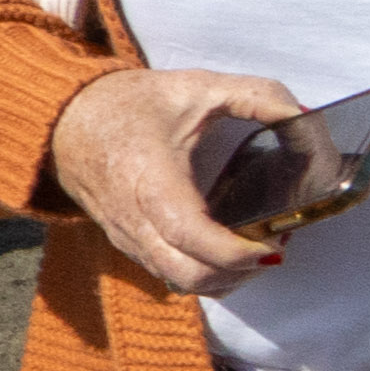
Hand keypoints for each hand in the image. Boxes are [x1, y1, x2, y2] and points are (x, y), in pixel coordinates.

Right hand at [46, 60, 319, 297]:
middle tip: (272, 243)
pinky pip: (171, 276)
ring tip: (254, 246)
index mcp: (149, 178)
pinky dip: (206, 273)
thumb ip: (258, 95)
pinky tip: (227, 245)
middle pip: (190, 276)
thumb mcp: (197, 86)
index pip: (191, 236)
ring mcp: (128, 238)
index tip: (275, 241)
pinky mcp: (128, 246)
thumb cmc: (129, 104)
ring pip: (182, 284)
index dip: (238, 252)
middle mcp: (134, 219)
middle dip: (240, 273)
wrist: (63, 120)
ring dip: (226, 277)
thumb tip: (307, 119)